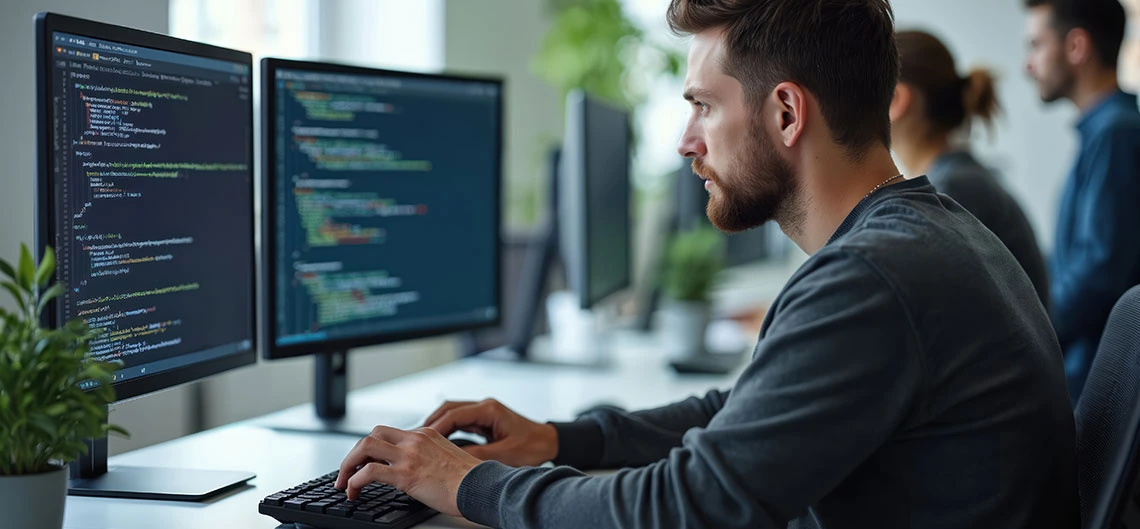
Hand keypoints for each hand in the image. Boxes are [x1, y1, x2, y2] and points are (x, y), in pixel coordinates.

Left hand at [334, 426, 480, 516]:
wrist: (481, 486)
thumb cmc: (471, 479)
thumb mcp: (448, 458)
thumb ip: (428, 457)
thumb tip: (416, 471)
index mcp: (426, 434)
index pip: (389, 433)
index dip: (372, 448)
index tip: (365, 462)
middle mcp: (415, 440)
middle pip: (372, 434)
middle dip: (355, 453)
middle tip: (348, 470)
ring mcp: (409, 455)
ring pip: (364, 447)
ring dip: (348, 465)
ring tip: (344, 482)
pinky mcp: (405, 474)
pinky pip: (368, 472)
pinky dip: (354, 482)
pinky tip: (353, 492)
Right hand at [423, 398, 557, 466]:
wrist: (549, 443)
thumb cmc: (533, 446)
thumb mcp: (503, 454)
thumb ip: (476, 455)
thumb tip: (452, 458)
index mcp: (489, 410)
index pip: (454, 414)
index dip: (436, 426)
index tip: (422, 438)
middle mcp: (485, 407)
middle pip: (449, 408)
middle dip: (432, 422)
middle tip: (416, 437)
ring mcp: (484, 412)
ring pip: (453, 413)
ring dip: (438, 425)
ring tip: (423, 440)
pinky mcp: (485, 420)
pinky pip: (460, 421)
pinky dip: (448, 429)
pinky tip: (439, 442)